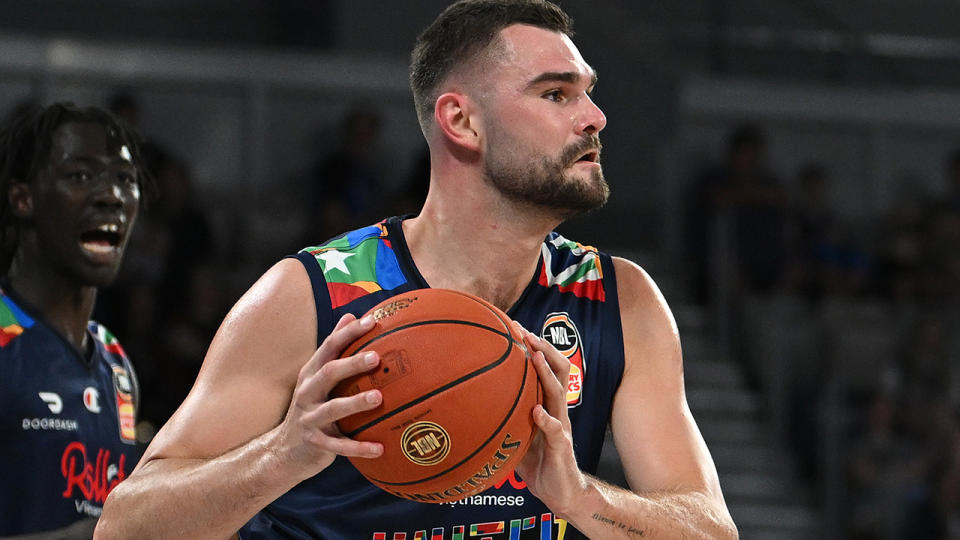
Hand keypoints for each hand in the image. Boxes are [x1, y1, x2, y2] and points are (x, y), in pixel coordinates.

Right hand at [275, 313, 383, 479]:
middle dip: (351, 364)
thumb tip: (351, 315)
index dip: (348, 333)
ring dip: (356, 403)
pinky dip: (358, 448)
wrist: (283, 451)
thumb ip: (333, 349)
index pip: (329, 347)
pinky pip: (339, 446)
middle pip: (328, 373)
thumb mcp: (317, 378)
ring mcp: (309, 418)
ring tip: (379, 397)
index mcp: (311, 374)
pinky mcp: (315, 443)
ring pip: (333, 409)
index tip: (371, 322)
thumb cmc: (311, 407)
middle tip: (376, 357)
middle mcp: (307, 393)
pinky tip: (380, 448)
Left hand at [513, 322, 587, 515]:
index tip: (516, 327)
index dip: (536, 346)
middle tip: (526, 333)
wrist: (560, 492)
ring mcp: (562, 427)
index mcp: (548, 404)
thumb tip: (470, 403)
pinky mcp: (562, 447)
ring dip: (546, 374)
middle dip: (544, 348)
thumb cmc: (537, 462)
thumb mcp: (518, 433)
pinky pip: (555, 430)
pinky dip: (547, 419)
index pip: (547, 367)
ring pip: (559, 393)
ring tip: (535, 357)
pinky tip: (537, 411)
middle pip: (559, 370)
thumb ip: (504, 416)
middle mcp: (558, 410)